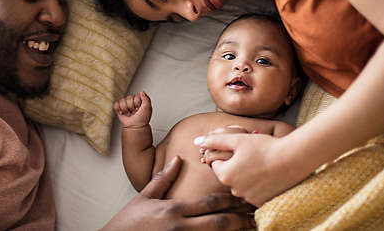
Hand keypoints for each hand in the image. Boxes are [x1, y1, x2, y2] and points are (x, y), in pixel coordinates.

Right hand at [102, 156, 255, 230]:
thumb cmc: (129, 222)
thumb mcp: (145, 197)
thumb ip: (163, 179)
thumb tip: (179, 159)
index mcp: (173, 209)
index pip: (207, 203)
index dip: (228, 200)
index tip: (242, 196)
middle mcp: (180, 226)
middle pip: (217, 222)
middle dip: (238, 218)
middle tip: (255, 214)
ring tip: (251, 228)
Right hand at [113, 91, 151, 127]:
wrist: (135, 127)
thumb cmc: (142, 119)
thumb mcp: (148, 108)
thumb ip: (146, 99)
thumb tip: (142, 92)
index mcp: (139, 100)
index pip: (135, 97)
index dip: (137, 104)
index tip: (139, 109)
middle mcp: (132, 101)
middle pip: (128, 98)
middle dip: (131, 107)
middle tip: (134, 112)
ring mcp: (125, 104)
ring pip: (122, 101)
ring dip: (126, 109)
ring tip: (129, 113)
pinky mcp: (119, 108)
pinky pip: (116, 105)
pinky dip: (118, 109)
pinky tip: (123, 113)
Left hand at [196, 133, 300, 206]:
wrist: (292, 159)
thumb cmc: (264, 147)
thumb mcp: (237, 139)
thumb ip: (215, 140)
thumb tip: (196, 140)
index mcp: (225, 174)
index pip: (217, 164)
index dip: (228, 155)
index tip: (242, 150)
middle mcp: (234, 190)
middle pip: (229, 175)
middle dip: (237, 166)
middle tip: (253, 156)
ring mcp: (248, 198)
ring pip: (242, 184)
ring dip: (248, 176)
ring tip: (262, 164)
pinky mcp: (262, 202)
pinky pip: (254, 192)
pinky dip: (259, 185)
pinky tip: (268, 175)